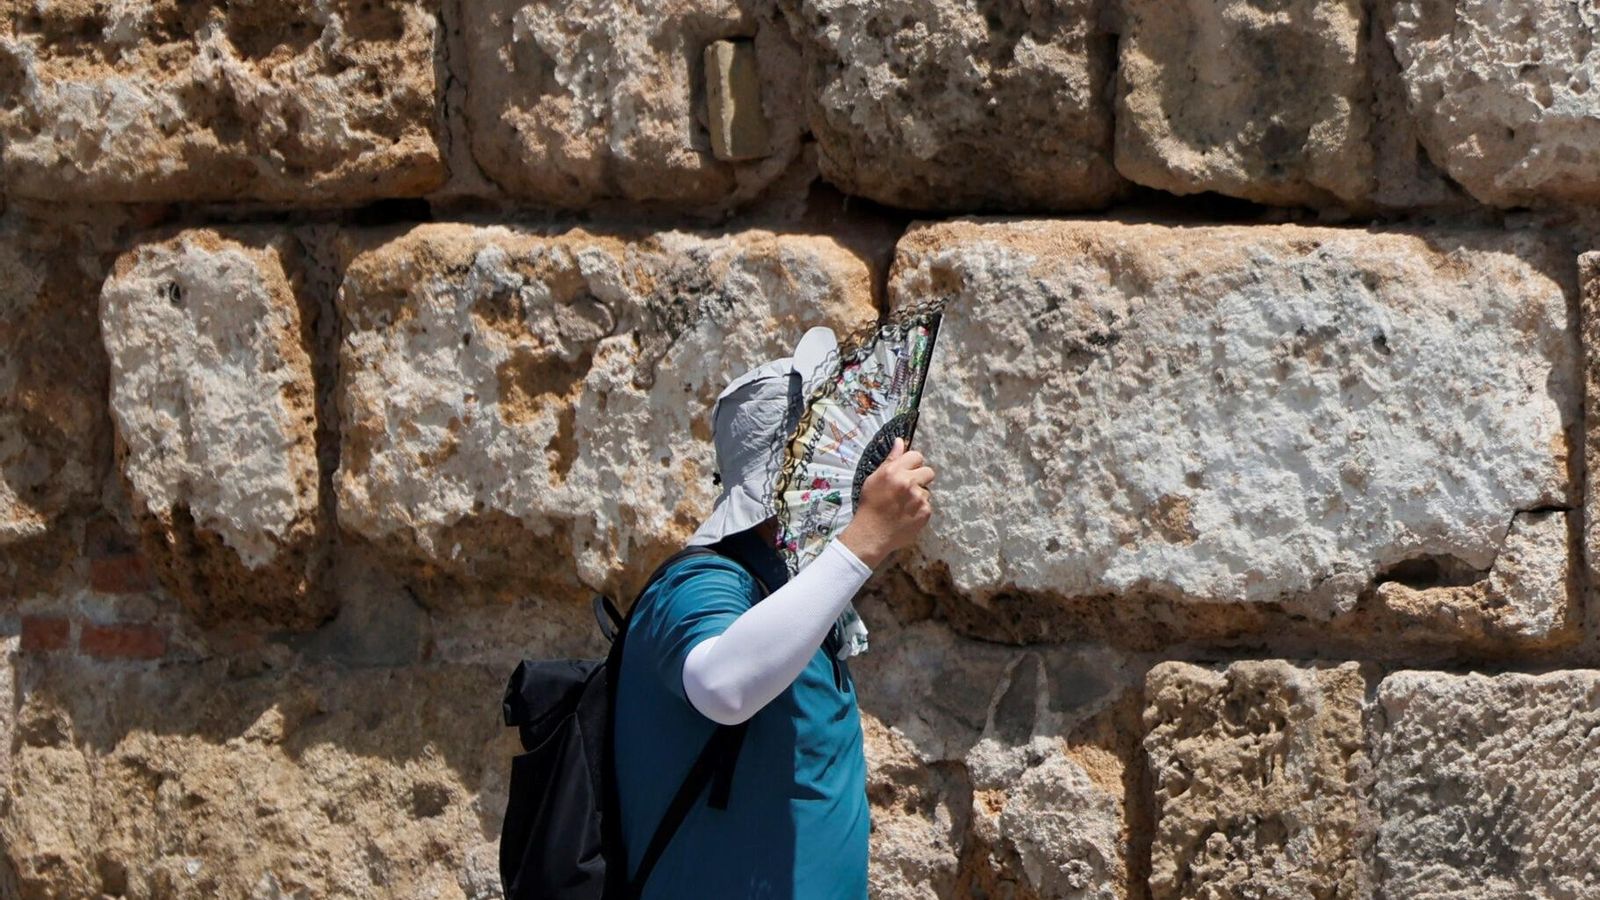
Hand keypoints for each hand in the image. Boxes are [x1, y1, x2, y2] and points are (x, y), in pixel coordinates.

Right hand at [839, 437, 934, 568]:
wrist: (871, 534)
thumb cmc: (869, 505)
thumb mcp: (874, 479)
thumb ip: (891, 460)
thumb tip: (900, 441)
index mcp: (894, 471)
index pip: (917, 456)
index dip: (912, 464)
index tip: (906, 472)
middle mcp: (908, 482)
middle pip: (928, 472)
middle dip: (920, 478)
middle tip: (908, 489)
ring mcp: (919, 498)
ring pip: (927, 491)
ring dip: (919, 496)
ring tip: (903, 505)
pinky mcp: (925, 512)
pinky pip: (927, 505)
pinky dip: (919, 509)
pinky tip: (907, 515)